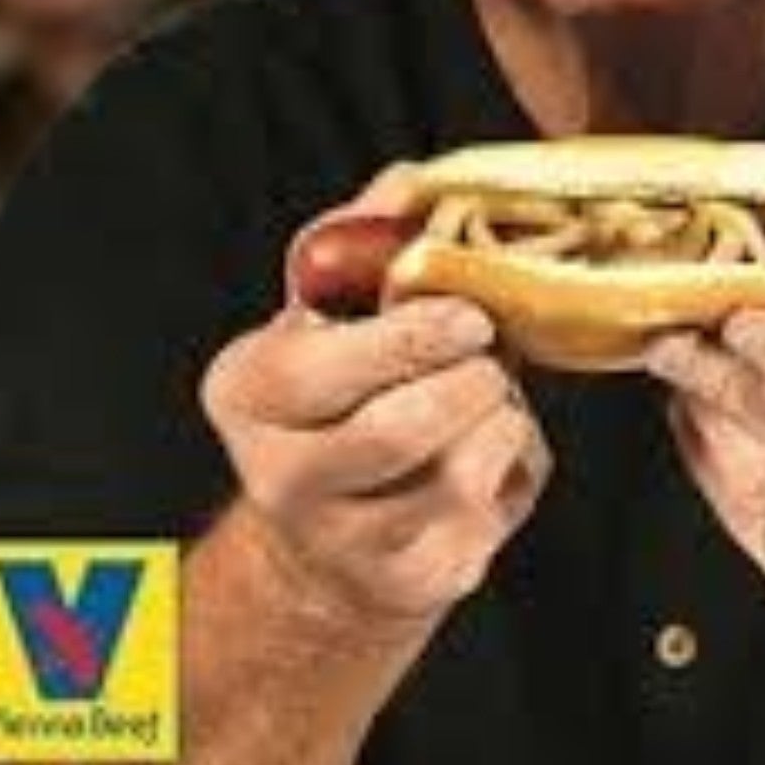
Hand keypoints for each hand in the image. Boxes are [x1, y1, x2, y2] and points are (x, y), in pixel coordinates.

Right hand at [201, 219, 551, 636]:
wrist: (331, 536)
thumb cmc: (339, 392)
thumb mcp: (327, 309)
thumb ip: (364, 238)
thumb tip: (415, 182)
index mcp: (247, 391)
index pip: (325, 369)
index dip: (411, 337)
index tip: (468, 315)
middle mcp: (281, 478)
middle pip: (397, 430)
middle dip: (467, 378)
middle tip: (489, 348)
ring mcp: (348, 544)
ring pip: (458, 470)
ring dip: (499, 415)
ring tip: (488, 390)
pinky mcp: (417, 582)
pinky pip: (496, 508)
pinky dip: (517, 461)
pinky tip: (493, 443)